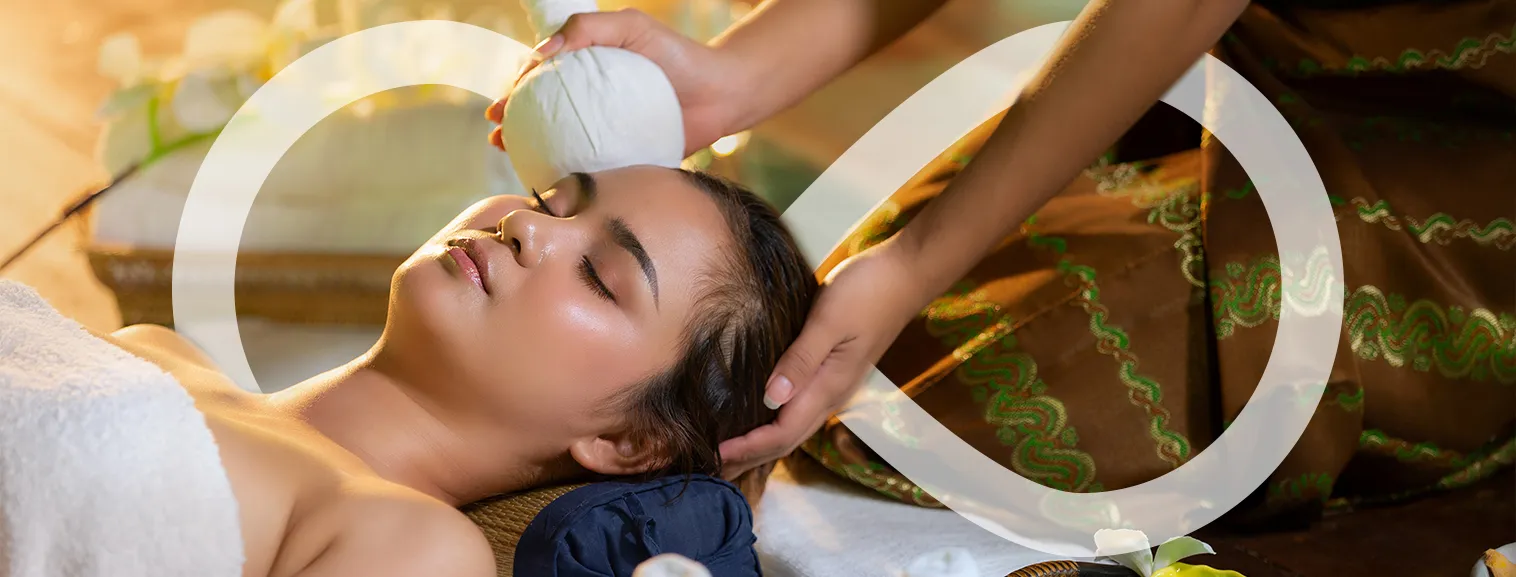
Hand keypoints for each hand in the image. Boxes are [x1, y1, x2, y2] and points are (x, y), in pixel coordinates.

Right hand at [485, 8, 746, 156]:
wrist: (722, 94)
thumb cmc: (678, 54)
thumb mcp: (632, 27)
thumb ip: (589, 29)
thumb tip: (543, 52)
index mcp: (589, 71)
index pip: (542, 79)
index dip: (515, 90)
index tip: (501, 104)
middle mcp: (595, 102)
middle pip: (543, 114)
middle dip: (513, 125)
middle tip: (498, 138)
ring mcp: (608, 131)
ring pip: (561, 143)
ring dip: (532, 153)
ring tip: (514, 160)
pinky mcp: (627, 157)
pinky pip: (594, 167)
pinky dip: (570, 175)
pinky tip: (553, 183)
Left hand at [717, 238, 929, 478]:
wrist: (905, 275)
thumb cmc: (867, 292)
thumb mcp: (828, 321)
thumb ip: (800, 359)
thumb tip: (771, 399)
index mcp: (829, 387)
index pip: (783, 433)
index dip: (749, 447)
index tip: (715, 452)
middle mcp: (832, 394)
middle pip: (788, 440)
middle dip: (751, 457)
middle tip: (713, 470)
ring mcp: (835, 384)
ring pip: (794, 428)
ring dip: (762, 444)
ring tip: (732, 451)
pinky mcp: (833, 371)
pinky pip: (800, 409)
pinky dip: (775, 423)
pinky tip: (759, 416)